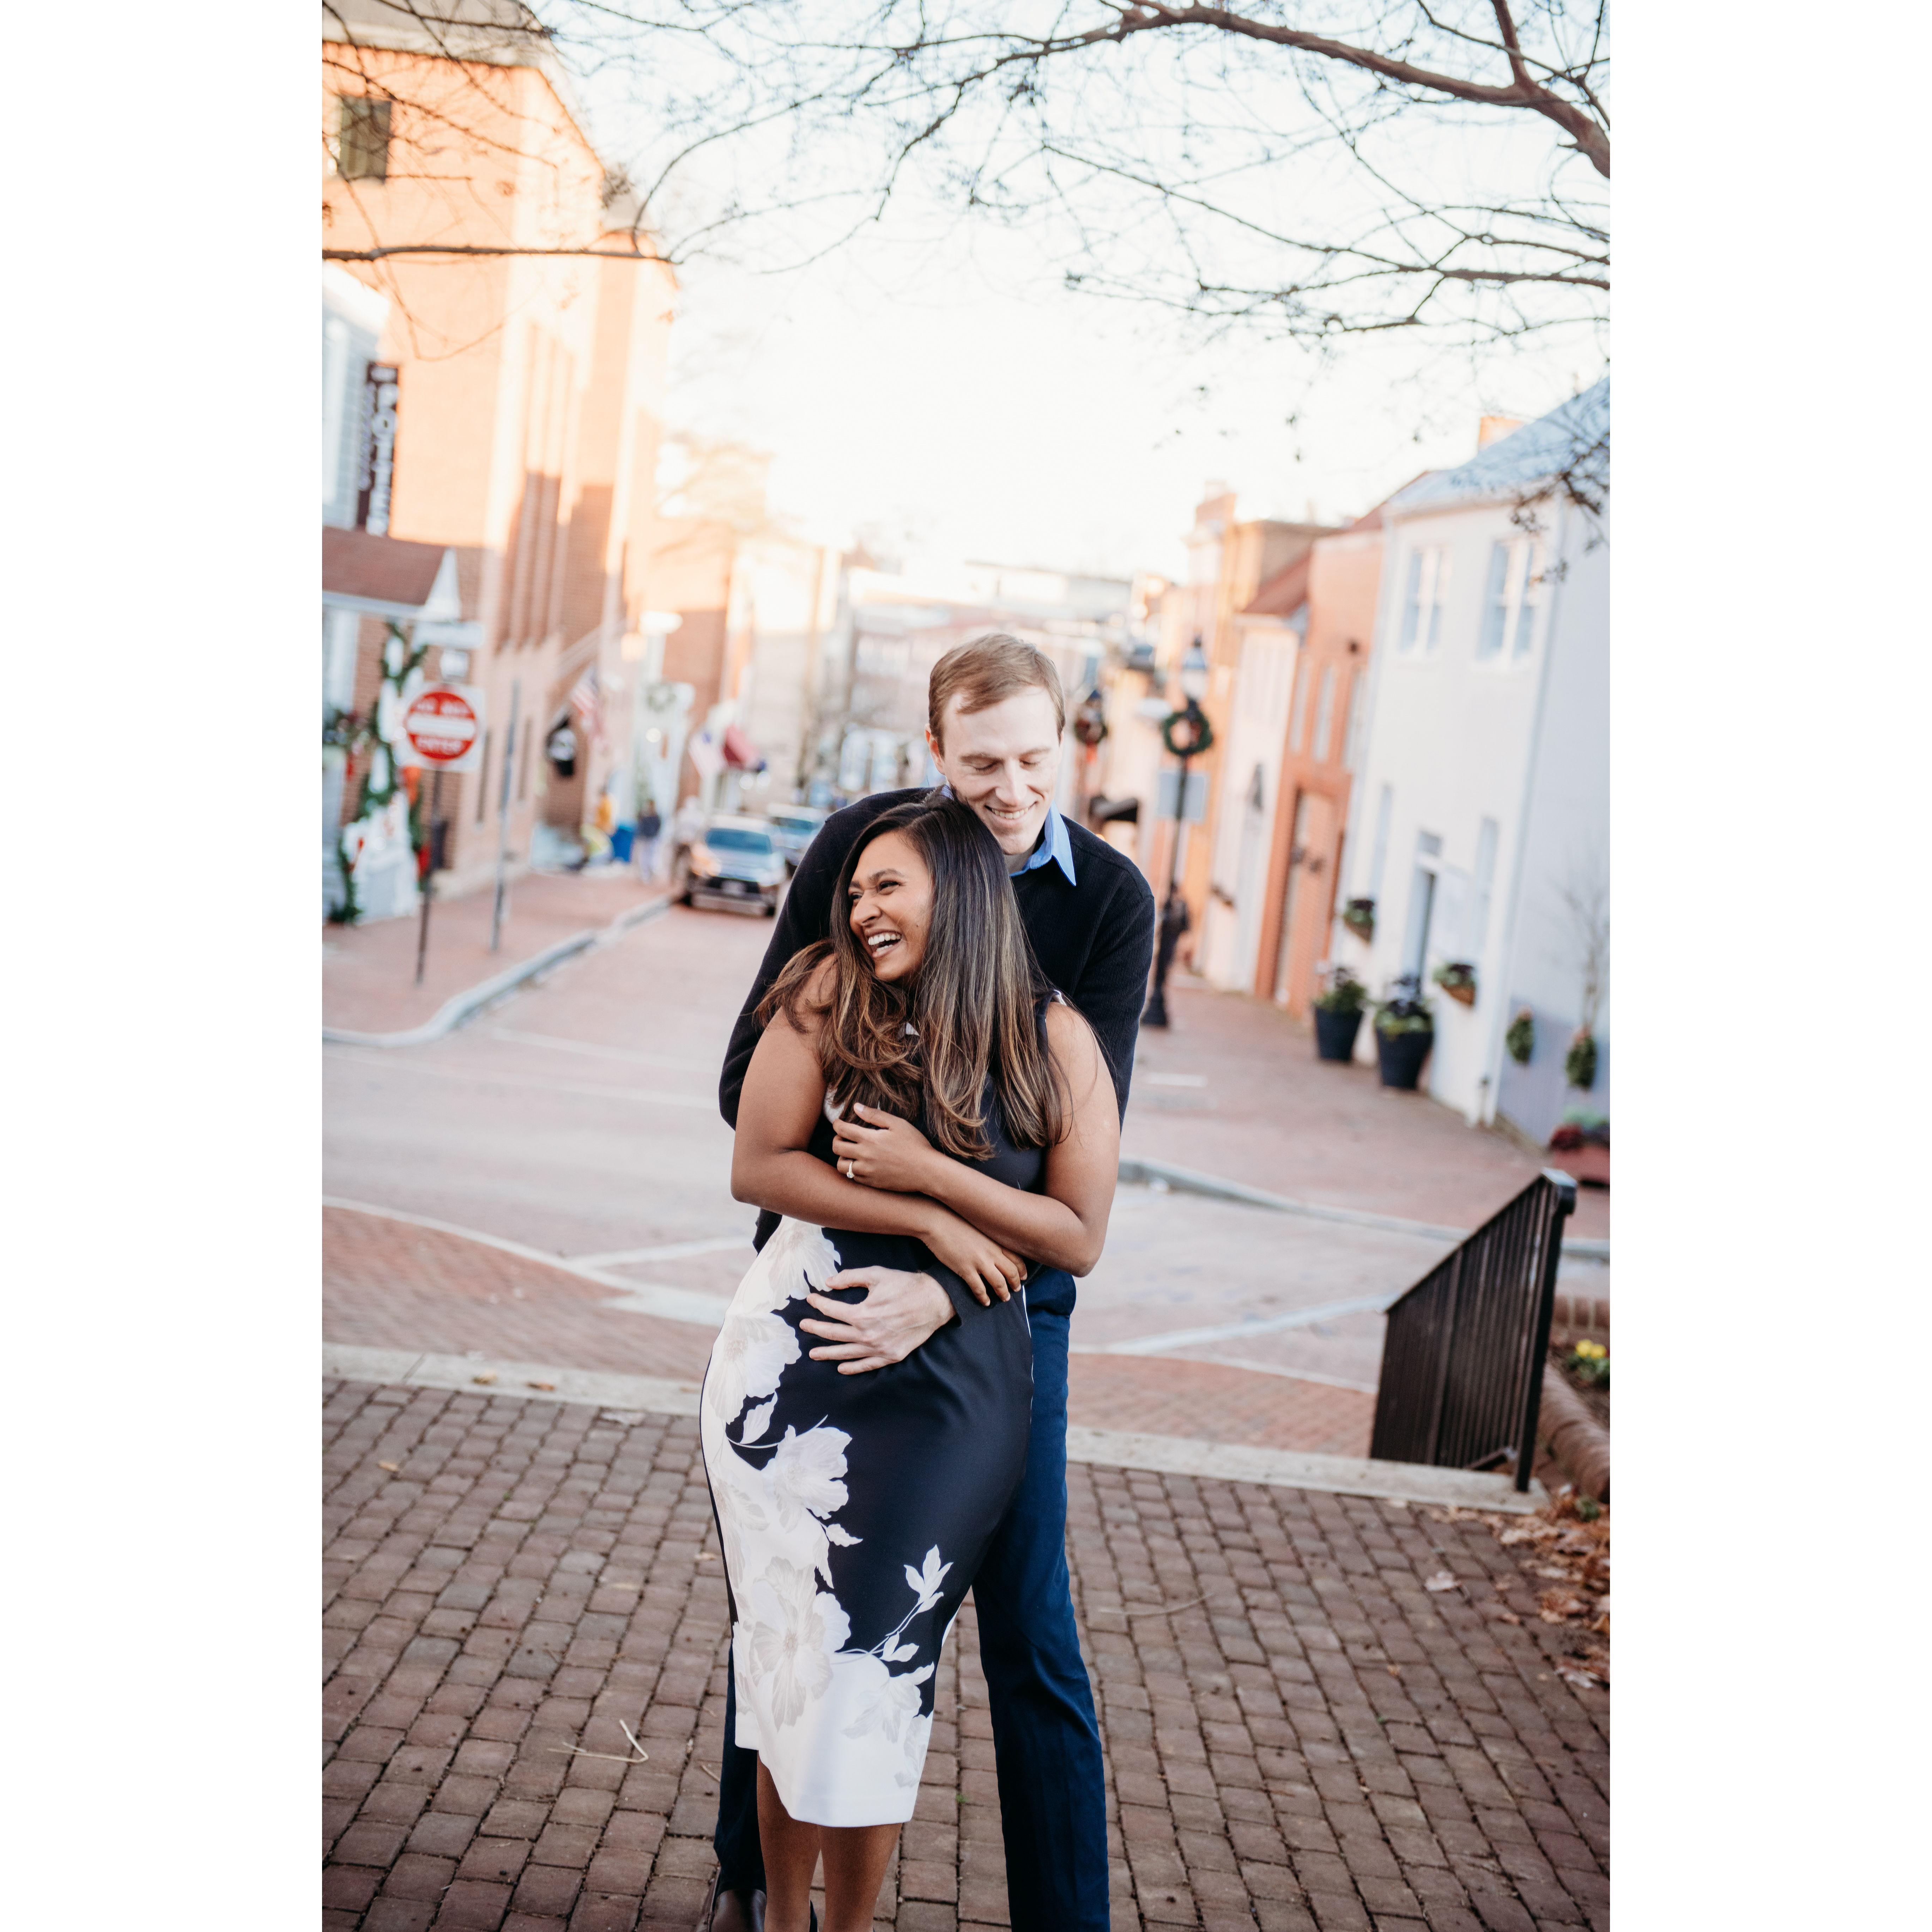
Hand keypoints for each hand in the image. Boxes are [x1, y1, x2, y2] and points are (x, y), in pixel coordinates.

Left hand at [801, 1269, 954, 1373]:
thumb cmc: (905, 1285)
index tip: (811, 1299)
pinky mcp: (891, 1356)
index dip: (819, 1304)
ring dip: (828, 1353)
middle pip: (834, 1334)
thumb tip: (829, 1281)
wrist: (935, 1301)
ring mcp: (879, 1348)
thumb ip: (850, 1277)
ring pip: (847, 1353)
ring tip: (813, 1354)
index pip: (832, 1310)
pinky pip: (867, 1365)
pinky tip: (841, 1368)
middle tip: (803, 1327)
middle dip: (816, 1329)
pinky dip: (853, 1367)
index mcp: (862, 1313)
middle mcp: (867, 1334)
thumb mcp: (876, 1274)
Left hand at [831, 1103, 939, 1193]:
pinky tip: (861, 1164)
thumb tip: (856, 1107)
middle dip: (837, 1139)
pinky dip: (852, 1170)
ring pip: (841, 1165)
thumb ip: (874, 1115)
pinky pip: (852, 1177)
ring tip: (851, 1152)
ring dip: (842, 1157)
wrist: (927, 1171)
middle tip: (844, 1136)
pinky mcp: (871, 1183)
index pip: (842, 1130)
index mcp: (870, 1139)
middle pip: (837, 1147)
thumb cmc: (915, 1144)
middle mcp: (864, 1156)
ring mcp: (867, 1171)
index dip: (837, 1124)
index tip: (839, 1122)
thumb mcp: (897, 1124)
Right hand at [918, 1209, 1025, 1306]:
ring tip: (1005, 1299)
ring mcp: (979, 1261)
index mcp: (995, 1241)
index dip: (1022, 1270)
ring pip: (999, 1283)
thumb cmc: (956, 1220)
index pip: (1017, 1258)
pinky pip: (979, 1288)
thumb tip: (995, 1248)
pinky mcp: (966, 1269)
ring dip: (1004, 1293)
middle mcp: (991, 1252)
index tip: (1023, 1276)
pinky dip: (984, 1297)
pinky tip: (985, 1302)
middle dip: (1016, 1283)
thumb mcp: (979, 1227)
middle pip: (1011, 1272)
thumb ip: (989, 1238)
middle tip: (1016, 1290)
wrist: (937, 1220)